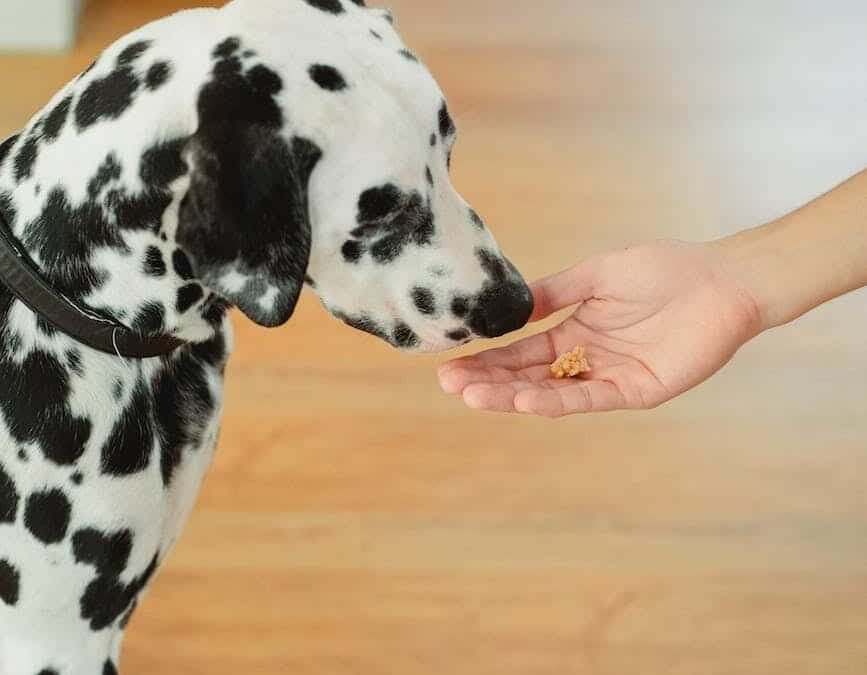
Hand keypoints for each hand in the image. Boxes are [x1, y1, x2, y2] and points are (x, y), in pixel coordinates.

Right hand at [438, 240, 761, 416]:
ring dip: (513, 396)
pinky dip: (557, 400)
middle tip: (450, 385)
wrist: (721, 280)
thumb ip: (555, 293)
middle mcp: (586, 359)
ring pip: (552, 392)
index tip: (450, 365)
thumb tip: (510, 306)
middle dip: (489, 382)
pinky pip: (590, 397)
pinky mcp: (636, 390)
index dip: (487, 360)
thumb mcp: (597, 274)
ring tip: (474, 397)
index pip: (521, 352)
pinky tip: (525, 399)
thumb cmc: (664, 270)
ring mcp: (609, 377)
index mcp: (574, 331)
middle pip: (528, 376)